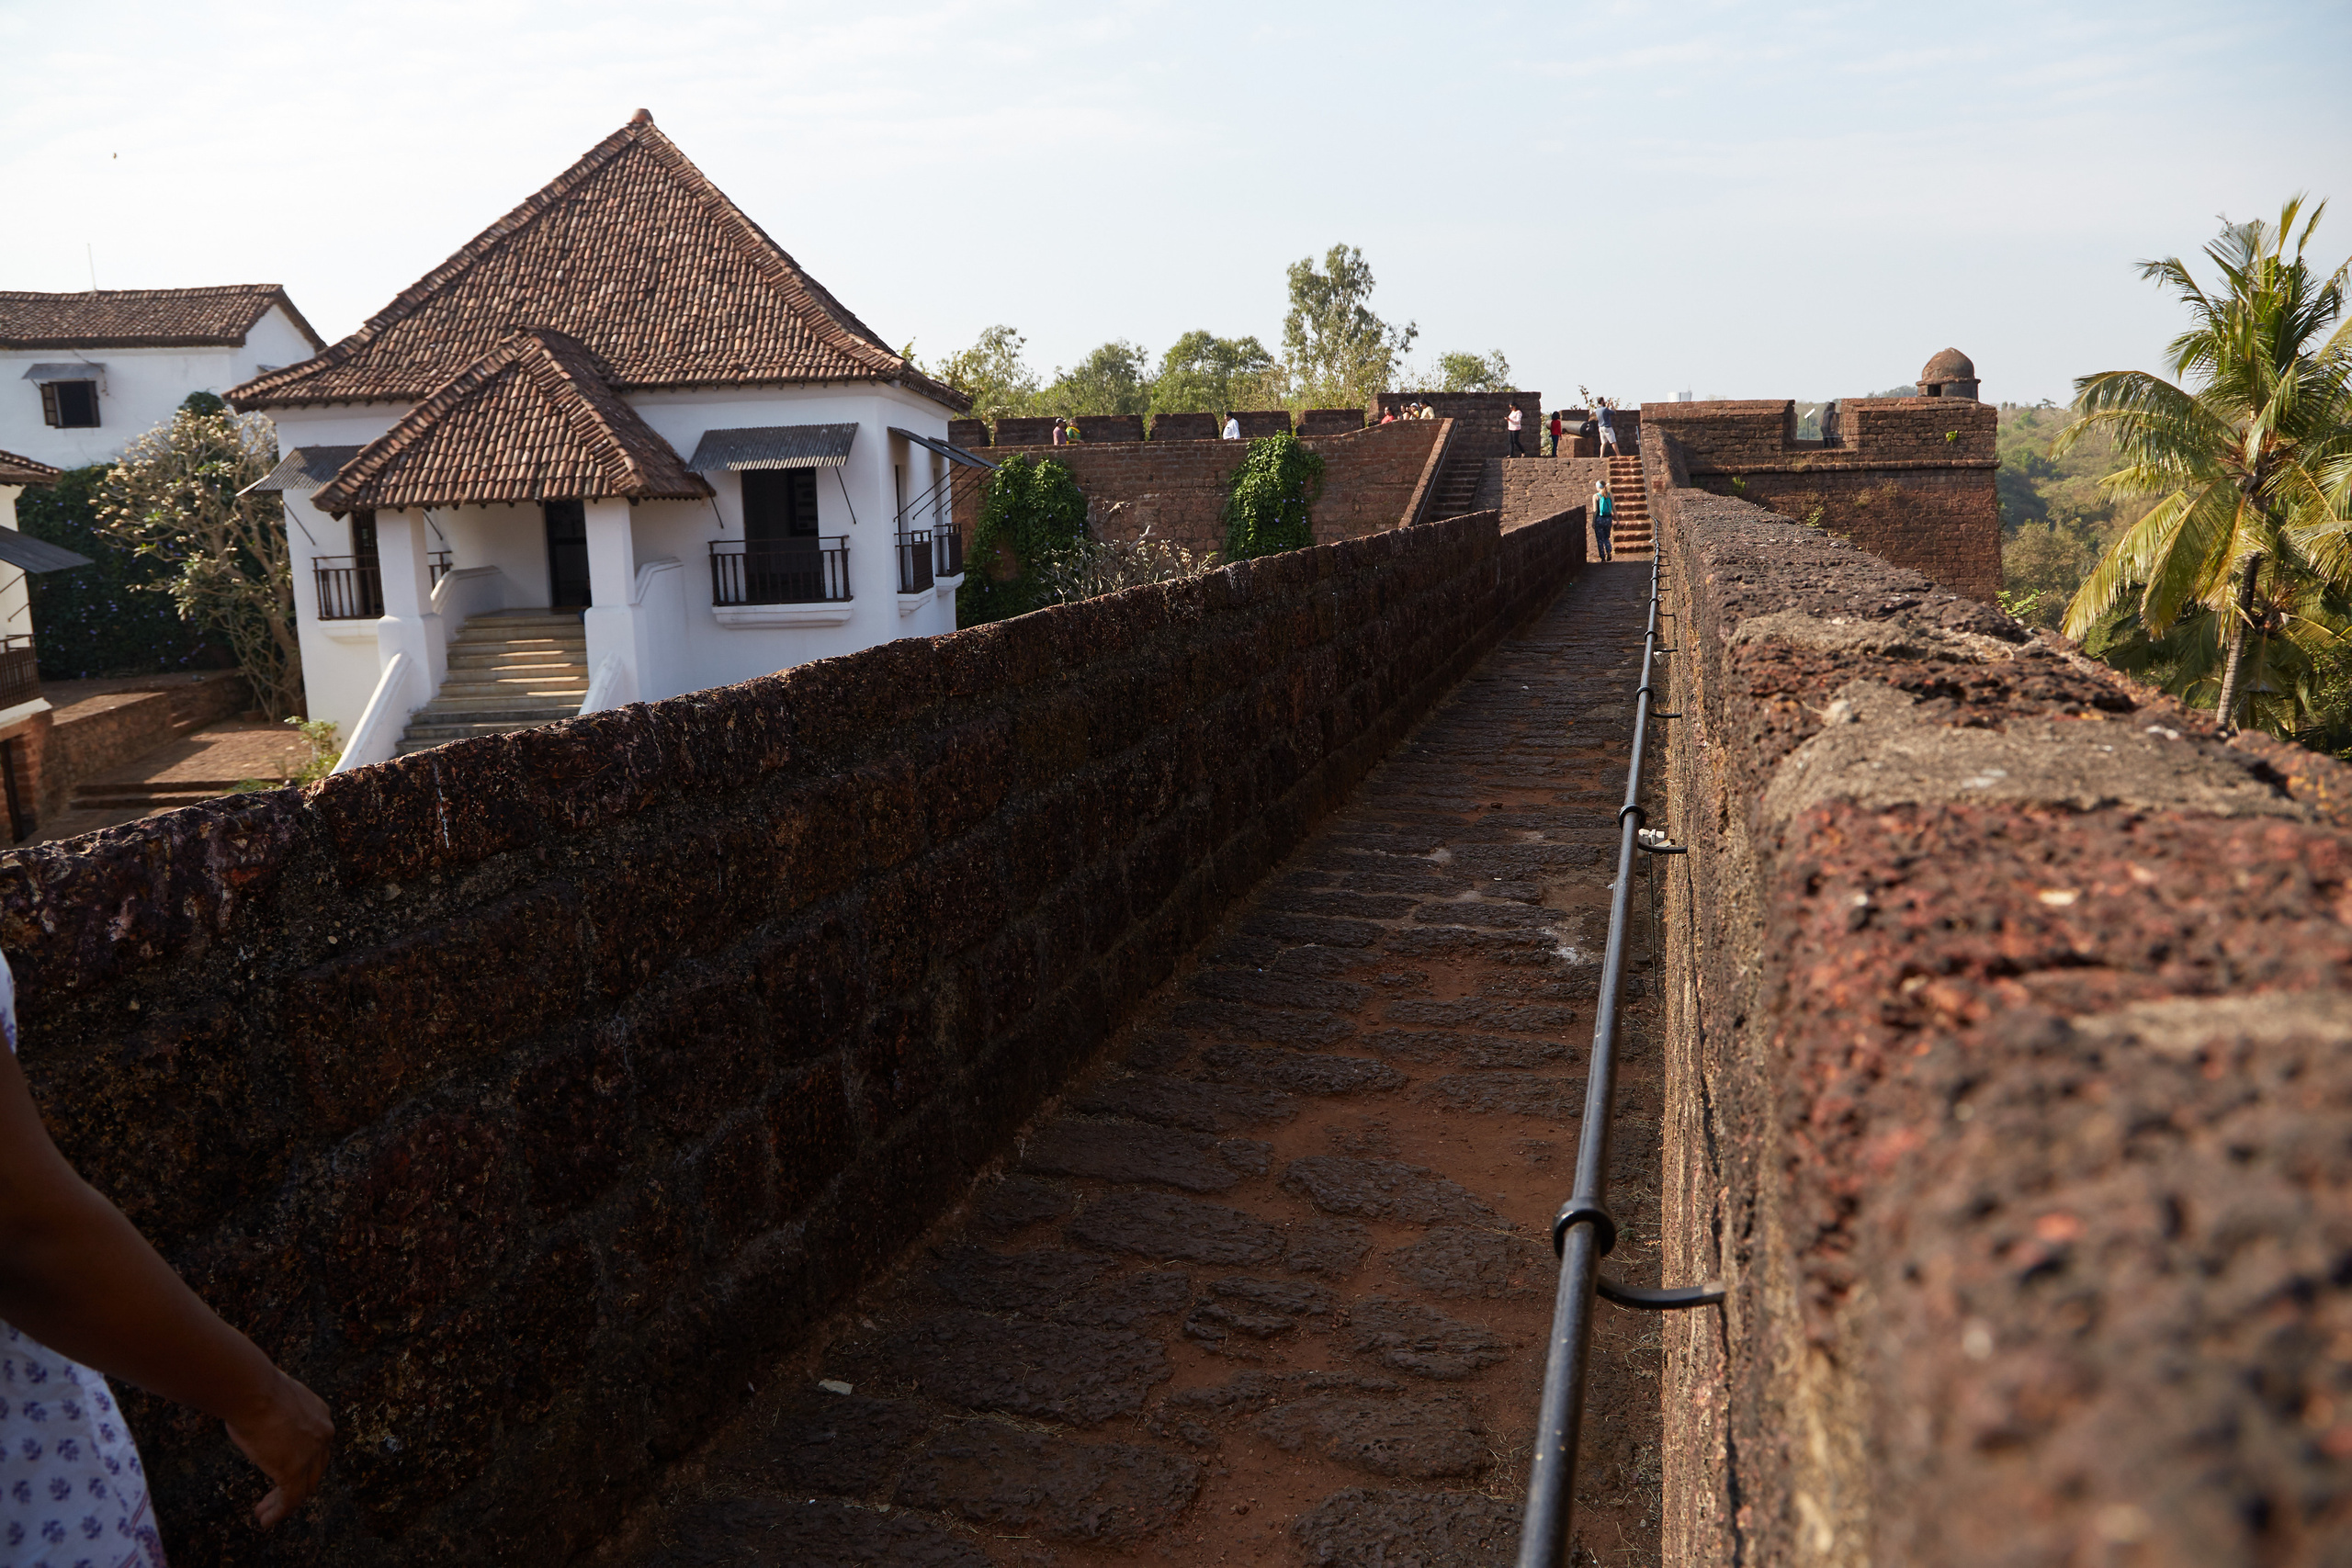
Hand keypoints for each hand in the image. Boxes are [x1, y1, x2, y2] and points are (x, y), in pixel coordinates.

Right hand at [224, 1368, 333, 1526]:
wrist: (253, 1391)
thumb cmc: (252, 1388)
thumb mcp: (271, 1397)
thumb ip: (272, 1410)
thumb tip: (252, 1411)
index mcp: (319, 1414)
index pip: (316, 1445)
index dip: (302, 1461)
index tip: (281, 1469)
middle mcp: (323, 1434)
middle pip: (314, 1469)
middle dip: (295, 1485)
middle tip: (274, 1497)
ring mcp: (312, 1453)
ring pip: (303, 1488)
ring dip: (284, 1504)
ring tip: (264, 1513)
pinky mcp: (295, 1470)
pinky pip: (290, 1500)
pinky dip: (278, 1513)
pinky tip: (265, 1521)